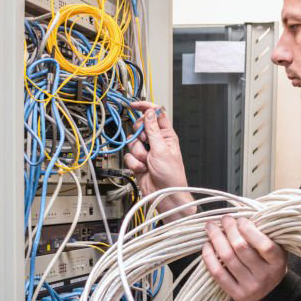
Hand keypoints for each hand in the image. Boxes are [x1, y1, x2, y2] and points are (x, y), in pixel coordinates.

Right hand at [124, 102, 195, 220]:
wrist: (164, 195)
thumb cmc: (171, 176)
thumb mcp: (162, 149)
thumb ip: (153, 130)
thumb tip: (150, 112)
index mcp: (166, 135)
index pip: (155, 115)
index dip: (145, 108)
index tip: (134, 106)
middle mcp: (156, 142)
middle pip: (139, 128)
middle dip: (139, 136)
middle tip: (145, 143)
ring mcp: (146, 152)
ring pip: (132, 143)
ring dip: (137, 153)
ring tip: (146, 161)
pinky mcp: (138, 162)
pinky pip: (128, 156)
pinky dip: (134, 163)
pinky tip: (143, 169)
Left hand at [201, 216, 286, 300]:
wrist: (271, 294)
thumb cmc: (270, 264)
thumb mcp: (276, 248)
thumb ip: (262, 232)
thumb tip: (239, 211)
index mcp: (277, 261)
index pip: (263, 244)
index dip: (248, 229)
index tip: (240, 219)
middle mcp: (265, 275)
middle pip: (241, 248)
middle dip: (229, 229)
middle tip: (224, 219)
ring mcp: (250, 286)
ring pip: (228, 258)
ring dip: (216, 239)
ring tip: (211, 228)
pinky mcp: (237, 294)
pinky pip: (218, 273)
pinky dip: (209, 257)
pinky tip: (207, 245)